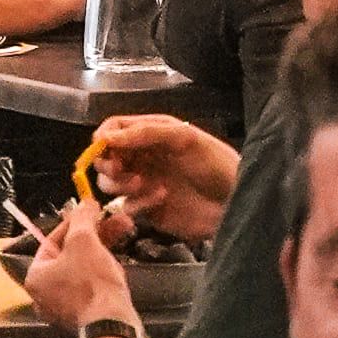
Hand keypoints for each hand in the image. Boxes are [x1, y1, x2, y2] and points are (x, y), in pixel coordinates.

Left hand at [25, 191, 136, 337]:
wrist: (112, 324)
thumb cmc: (91, 281)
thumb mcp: (84, 241)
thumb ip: (82, 219)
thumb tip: (85, 203)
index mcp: (36, 276)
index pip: (53, 239)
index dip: (75, 221)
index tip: (92, 210)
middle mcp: (45, 294)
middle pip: (70, 254)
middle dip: (95, 235)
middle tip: (115, 220)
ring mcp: (64, 307)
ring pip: (83, 269)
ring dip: (103, 249)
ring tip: (124, 233)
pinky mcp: (84, 315)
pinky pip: (91, 286)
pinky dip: (103, 272)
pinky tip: (118, 263)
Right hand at [81, 114, 233, 238]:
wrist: (234, 200)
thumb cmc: (216, 163)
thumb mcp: (184, 139)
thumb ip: (146, 133)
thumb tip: (106, 138)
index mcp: (151, 134)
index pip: (114, 129)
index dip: (103, 138)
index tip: (103, 148)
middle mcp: (143, 157)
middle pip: (105, 158)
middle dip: (108, 165)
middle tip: (120, 170)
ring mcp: (144, 184)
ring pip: (110, 184)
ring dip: (121, 185)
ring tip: (143, 184)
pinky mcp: (148, 209)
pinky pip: (127, 207)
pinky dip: (138, 204)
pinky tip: (161, 198)